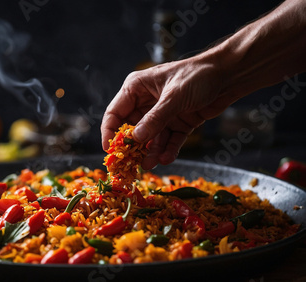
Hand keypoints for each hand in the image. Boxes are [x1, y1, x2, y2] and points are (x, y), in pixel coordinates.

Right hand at [101, 56, 238, 169]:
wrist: (230, 75)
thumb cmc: (197, 76)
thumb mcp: (173, 97)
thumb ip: (154, 119)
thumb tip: (135, 139)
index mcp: (136, 88)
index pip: (115, 113)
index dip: (110, 132)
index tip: (111, 151)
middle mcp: (146, 102)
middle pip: (132, 129)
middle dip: (132, 147)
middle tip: (131, 164)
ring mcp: (163, 113)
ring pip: (151, 138)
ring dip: (151, 151)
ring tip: (150, 164)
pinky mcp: (178, 122)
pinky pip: (169, 140)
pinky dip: (168, 150)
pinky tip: (167, 159)